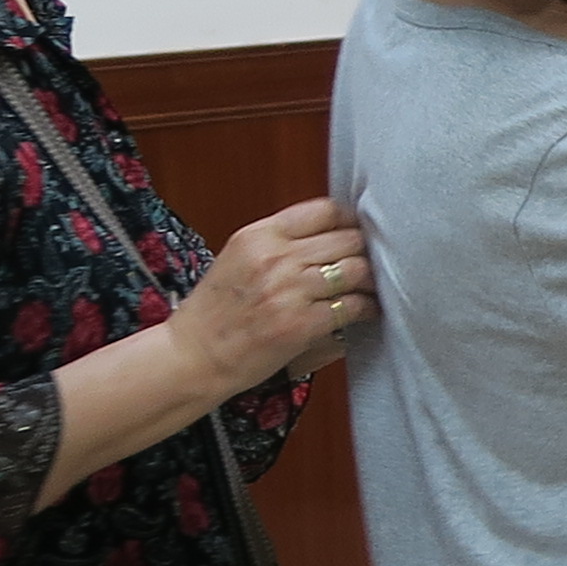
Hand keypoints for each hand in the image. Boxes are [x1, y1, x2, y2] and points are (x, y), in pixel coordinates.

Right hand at [170, 199, 364, 391]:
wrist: (193, 355)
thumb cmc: (215, 311)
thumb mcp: (238, 258)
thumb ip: (279, 243)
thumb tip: (331, 235)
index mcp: (259, 235)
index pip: (325, 210)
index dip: (350, 221)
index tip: (357, 234)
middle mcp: (276, 257)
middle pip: (348, 239)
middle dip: (365, 251)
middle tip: (373, 264)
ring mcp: (290, 290)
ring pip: (356, 270)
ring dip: (371, 280)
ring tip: (372, 288)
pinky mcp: (302, 324)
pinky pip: (352, 307)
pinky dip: (366, 309)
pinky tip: (367, 312)